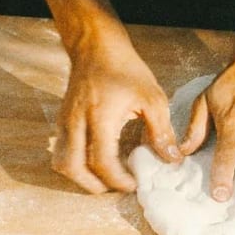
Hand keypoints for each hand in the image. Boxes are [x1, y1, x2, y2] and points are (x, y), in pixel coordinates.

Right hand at [53, 39, 180, 192]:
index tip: (134, 184)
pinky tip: (97, 161)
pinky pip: (62, 151)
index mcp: (99, 117)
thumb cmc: (126, 70)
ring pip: (62, 162)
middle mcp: (76, 121)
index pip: (101, 160)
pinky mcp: (62, 120)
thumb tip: (172, 159)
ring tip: (106, 178)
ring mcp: (64, 121)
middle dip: (93, 186)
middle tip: (116, 187)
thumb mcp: (153, 99)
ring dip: (81, 177)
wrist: (97, 47)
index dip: (117, 179)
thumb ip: (162, 132)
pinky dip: (77, 163)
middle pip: (72, 168)